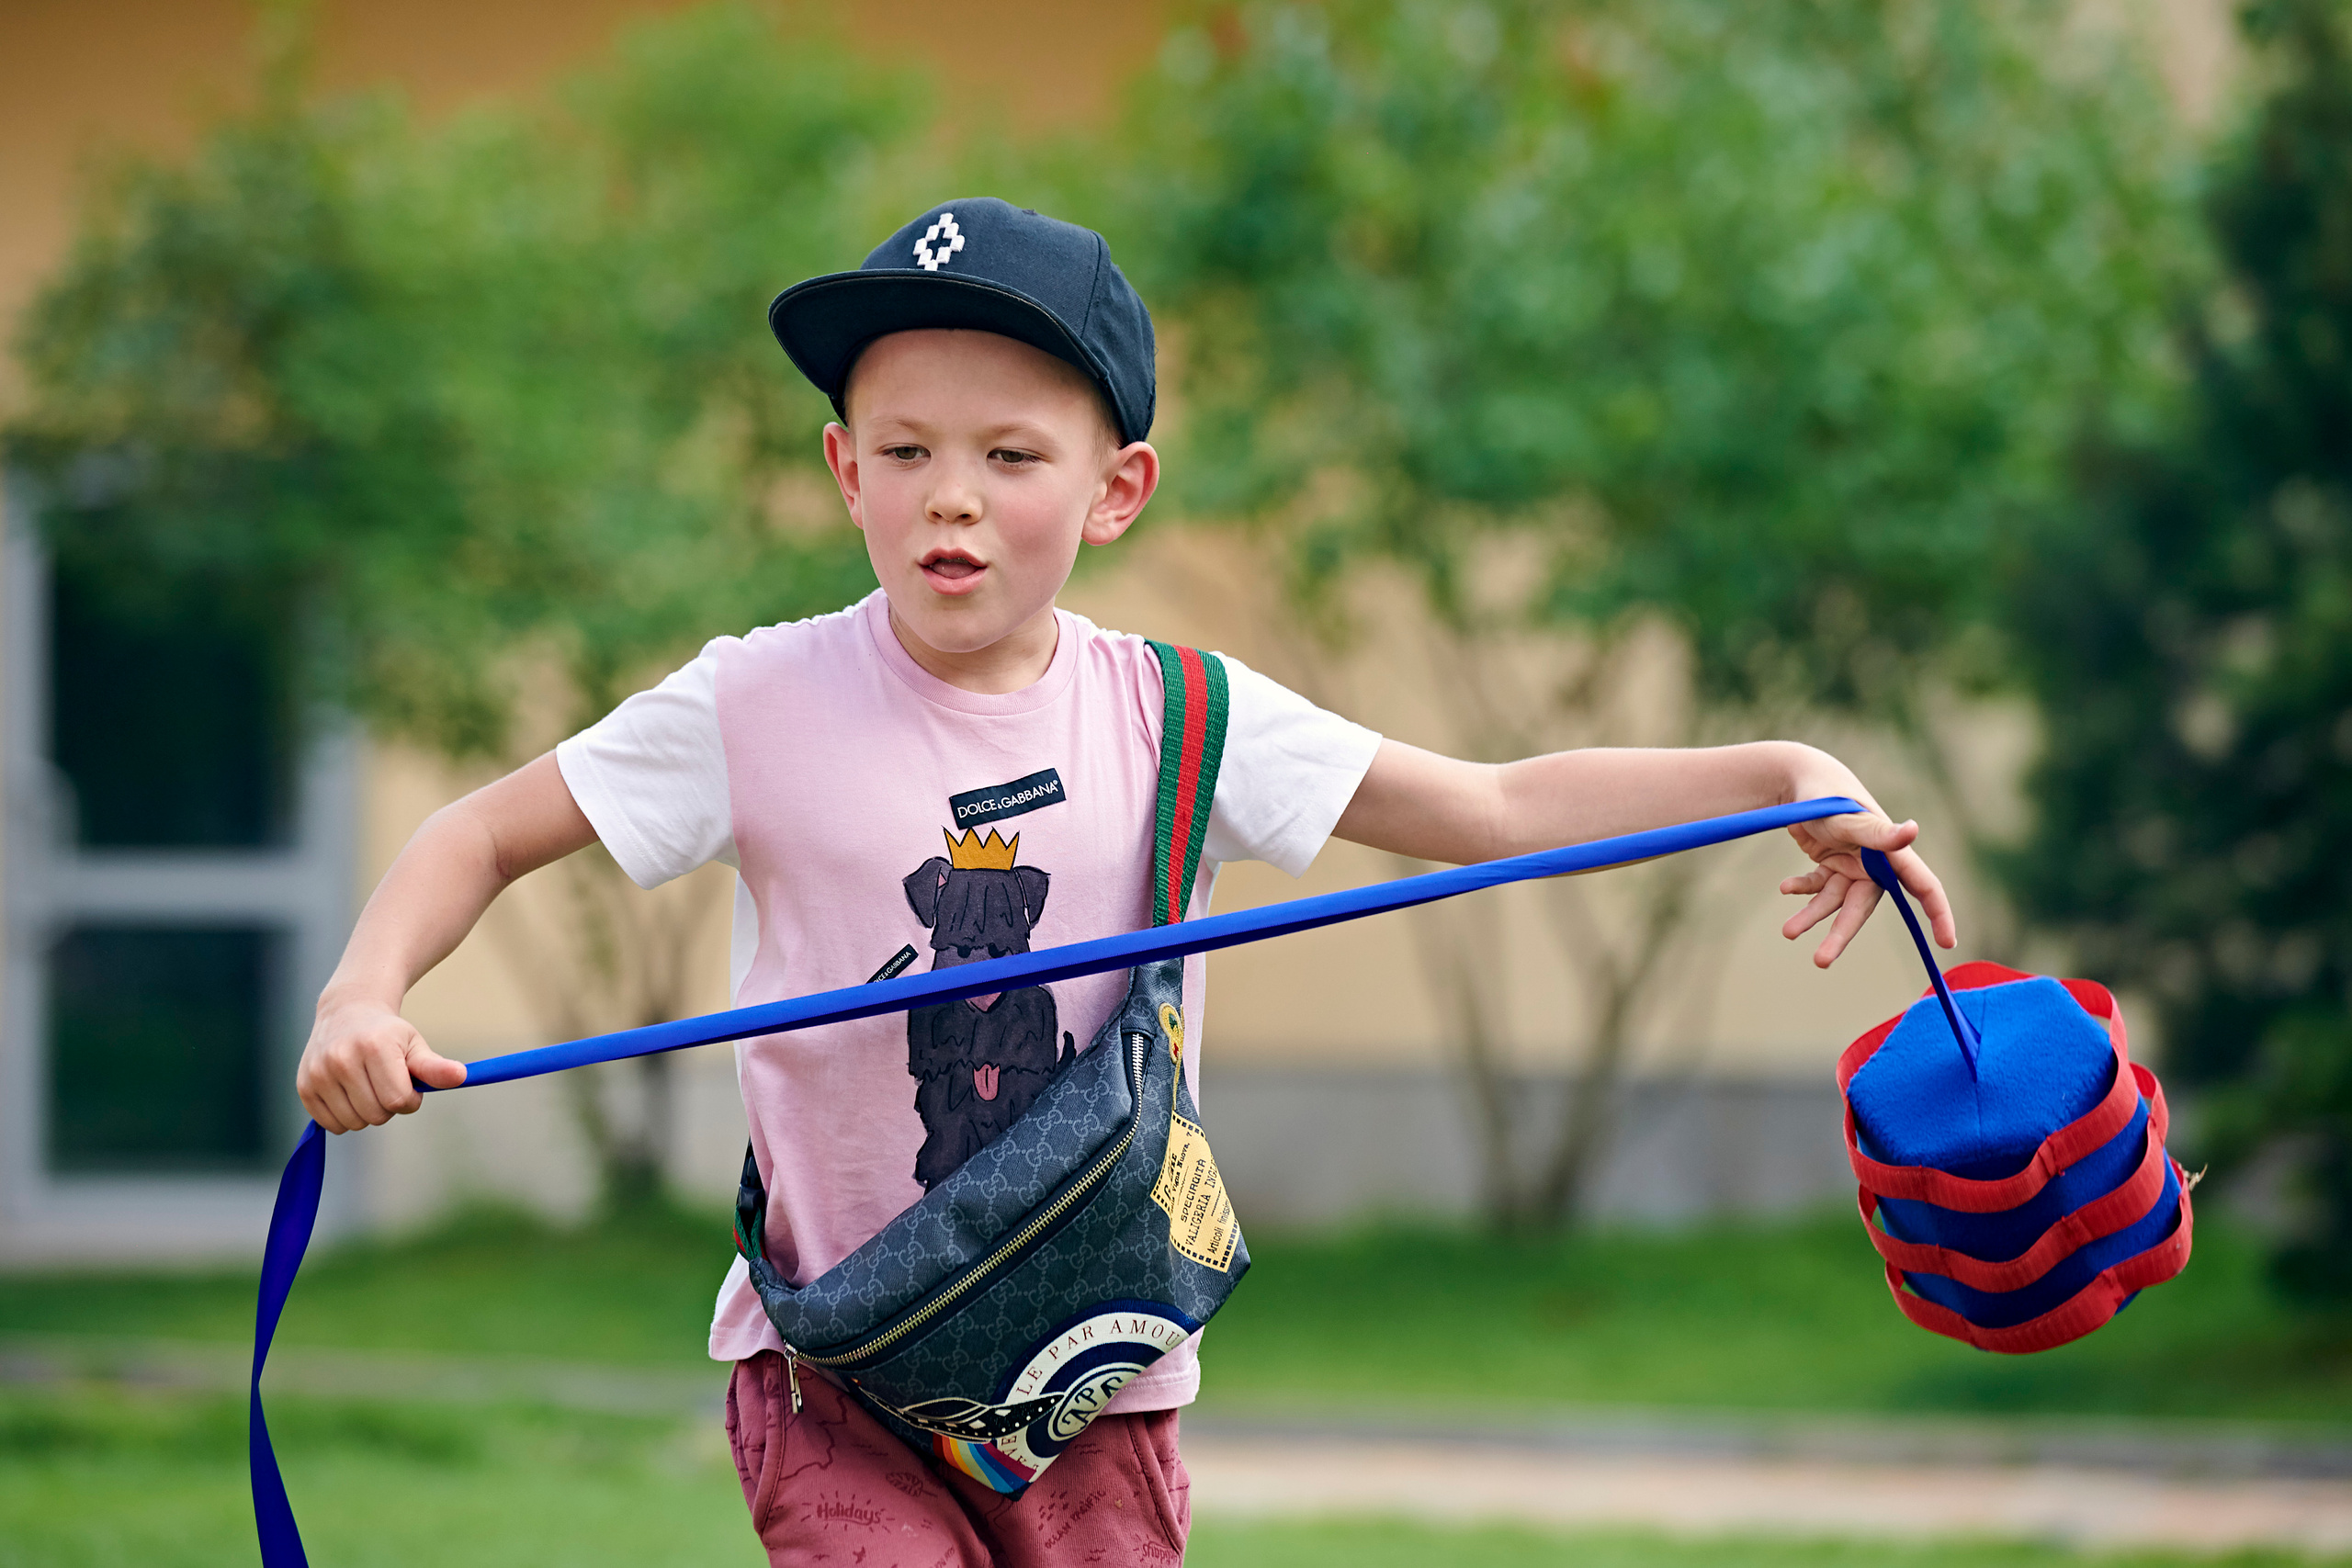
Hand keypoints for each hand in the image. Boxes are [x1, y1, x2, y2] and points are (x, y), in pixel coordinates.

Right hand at [296, 993, 466, 1132]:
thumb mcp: (414, 1044)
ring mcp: (319, 1072)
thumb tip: (461, 1077)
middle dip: (388, 1106)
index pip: (398, 1101)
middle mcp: (341, 1058)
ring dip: (366, 1113)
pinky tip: (348, 1093)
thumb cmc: (388, 1033)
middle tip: (386, 1083)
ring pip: (353, 1123)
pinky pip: (330, 1124)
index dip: (410, 1100)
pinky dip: (344, 1117)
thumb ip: (434, 1067)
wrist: (346, 1012)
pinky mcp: (304, 1086)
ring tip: (367, 1086)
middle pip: (375, 1115)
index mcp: (374, 1047)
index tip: (409, 1085)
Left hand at [1777, 756, 1955, 968]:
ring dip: (1811, 915)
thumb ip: (1876, 831)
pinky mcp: (1830, 863)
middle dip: (1841, 933)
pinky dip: (1802, 889)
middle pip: (1862, 907)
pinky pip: (1817, 886)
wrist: (1798, 779)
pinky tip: (1786, 889)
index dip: (1939, 914)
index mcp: (1890, 852)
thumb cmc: (1827, 794)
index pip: (1923, 886)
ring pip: (1835, 901)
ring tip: (1788, 931)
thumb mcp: (1848, 817)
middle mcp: (1874, 863)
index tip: (1947, 943)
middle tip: (1821, 960)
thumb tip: (1912, 831)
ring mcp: (1851, 864)